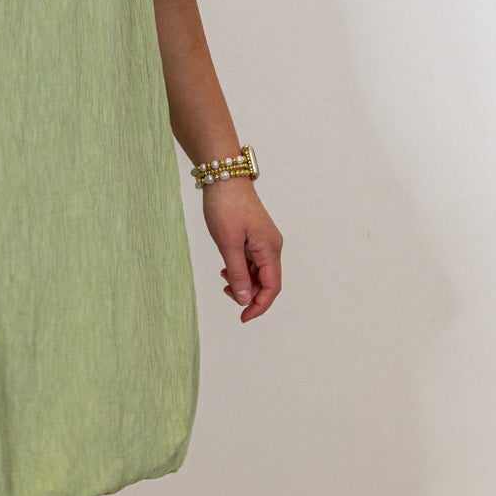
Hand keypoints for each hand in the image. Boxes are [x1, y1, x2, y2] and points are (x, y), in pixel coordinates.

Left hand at [202, 180, 281, 321]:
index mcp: (270, 249)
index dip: (260, 306)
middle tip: (226, 292)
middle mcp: (271, 246)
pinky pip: (252, 261)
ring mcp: (264, 241)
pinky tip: (225, 269)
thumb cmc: (226, 207)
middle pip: (267, 282)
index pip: (272, 287)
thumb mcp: (228, 244)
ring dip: (244, 282)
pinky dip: (241, 270)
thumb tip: (244, 299)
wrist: (224, 177)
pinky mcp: (255, 236)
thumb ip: (237, 273)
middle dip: (249, 293)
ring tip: (224, 279)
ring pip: (259, 272)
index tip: (243, 317)